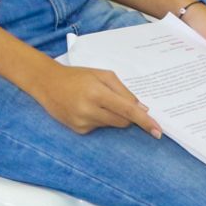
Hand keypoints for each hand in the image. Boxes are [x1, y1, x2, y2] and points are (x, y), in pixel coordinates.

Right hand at [31, 60, 162, 137]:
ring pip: (112, 125)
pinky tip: (86, 108)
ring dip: (112, 115)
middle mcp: (89, 110)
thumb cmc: (77, 76)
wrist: (47, 83)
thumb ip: (123, 91)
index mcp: (97, 92)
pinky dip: (99, 119)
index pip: (127, 110)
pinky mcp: (78, 130)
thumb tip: (142, 108)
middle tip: (117, 102)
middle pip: (122, 121)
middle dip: (128, 115)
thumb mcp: (102, 75)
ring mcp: (83, 122)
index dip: (145, 121)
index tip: (158, 130)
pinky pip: (99, 127)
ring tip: (95, 101)